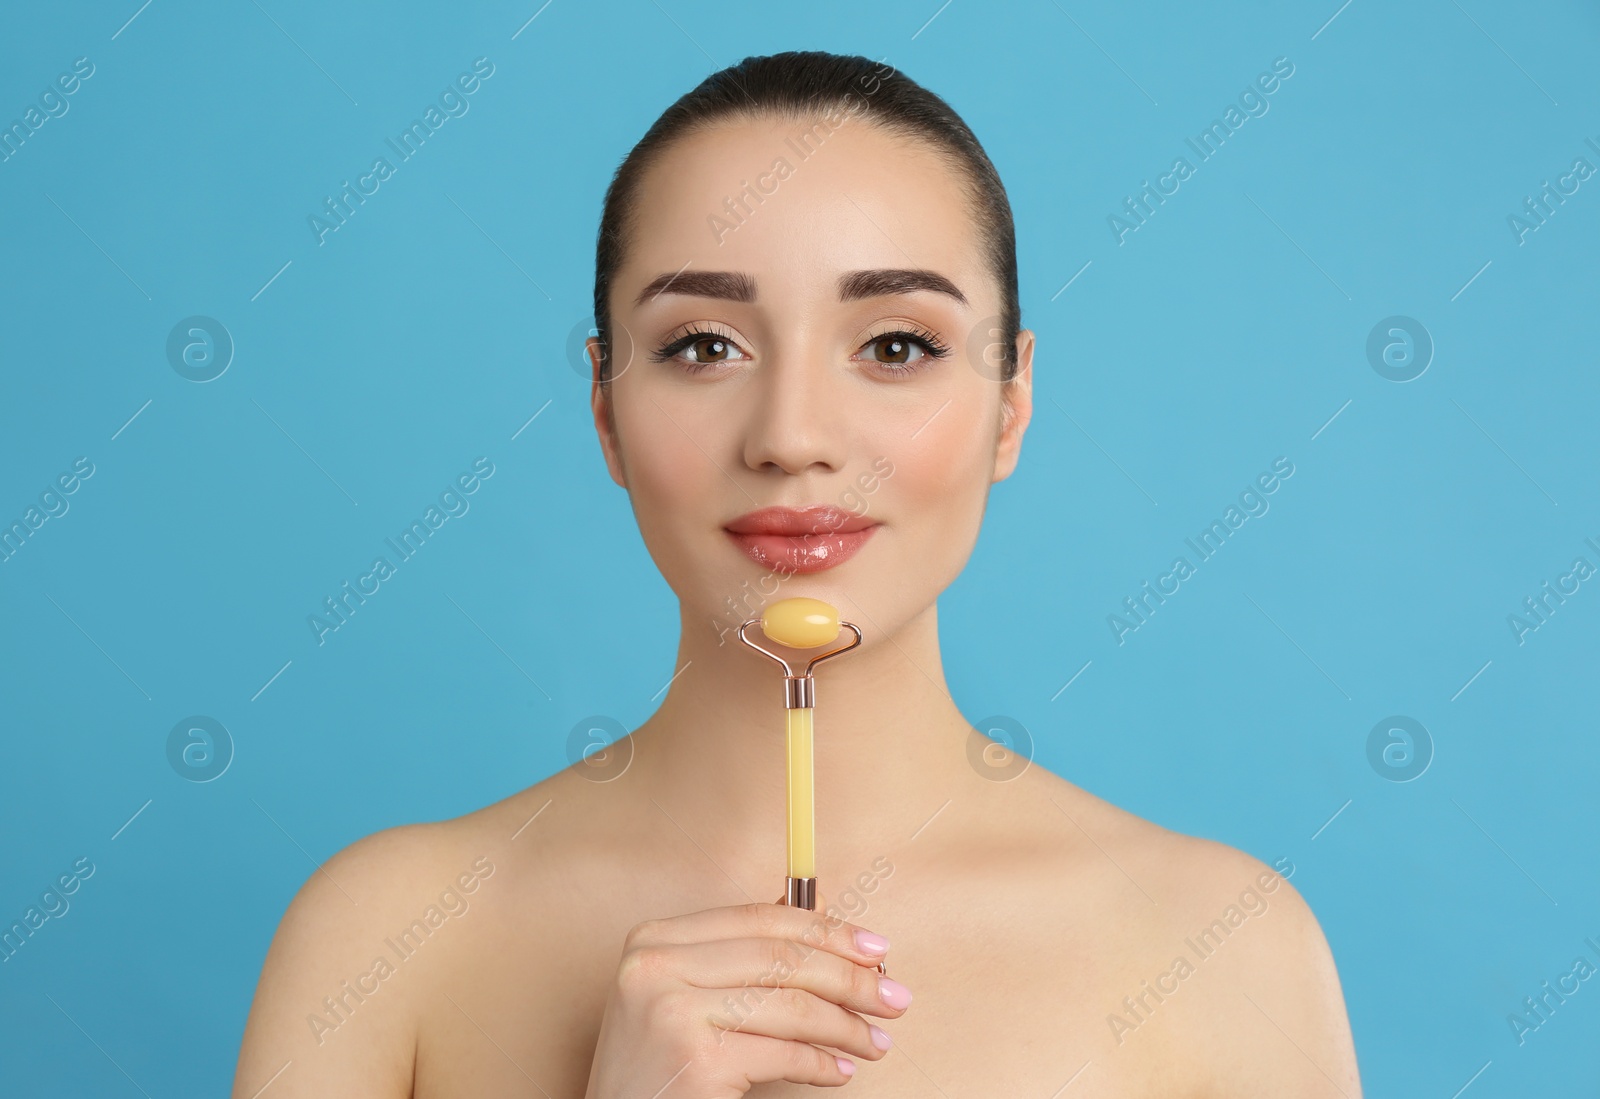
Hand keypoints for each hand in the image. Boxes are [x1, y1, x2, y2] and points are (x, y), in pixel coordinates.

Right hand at [583, 897, 905, 1096]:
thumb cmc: (656, 1067)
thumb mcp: (684, 997)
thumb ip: (741, 959)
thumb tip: (823, 924)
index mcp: (656, 938)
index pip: (760, 920)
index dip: (826, 930)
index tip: (874, 948)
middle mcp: (656, 965)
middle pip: (780, 958)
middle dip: (849, 978)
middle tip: (894, 998)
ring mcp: (670, 1010)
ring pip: (788, 1005)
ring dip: (845, 1026)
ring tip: (874, 1041)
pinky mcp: (691, 1059)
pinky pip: (781, 1054)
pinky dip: (820, 1064)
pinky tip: (838, 1070)